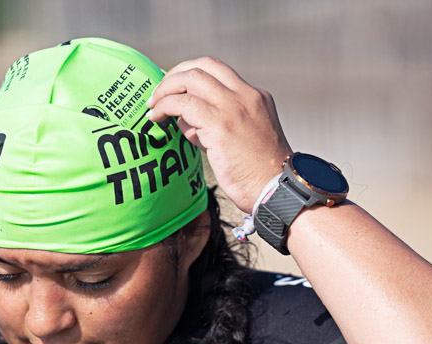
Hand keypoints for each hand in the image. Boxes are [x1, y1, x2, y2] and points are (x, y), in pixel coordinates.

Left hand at [145, 57, 290, 212]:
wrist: (278, 191)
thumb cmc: (258, 175)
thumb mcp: (241, 140)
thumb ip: (213, 126)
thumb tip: (184, 120)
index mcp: (256, 97)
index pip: (218, 72)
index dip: (191, 75)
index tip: (174, 88)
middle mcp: (246, 96)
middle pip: (204, 65)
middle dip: (175, 75)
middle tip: (158, 93)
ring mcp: (234, 108)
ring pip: (191, 79)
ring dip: (166, 89)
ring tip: (152, 106)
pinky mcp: (221, 125)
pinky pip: (184, 104)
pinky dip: (165, 107)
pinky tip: (156, 118)